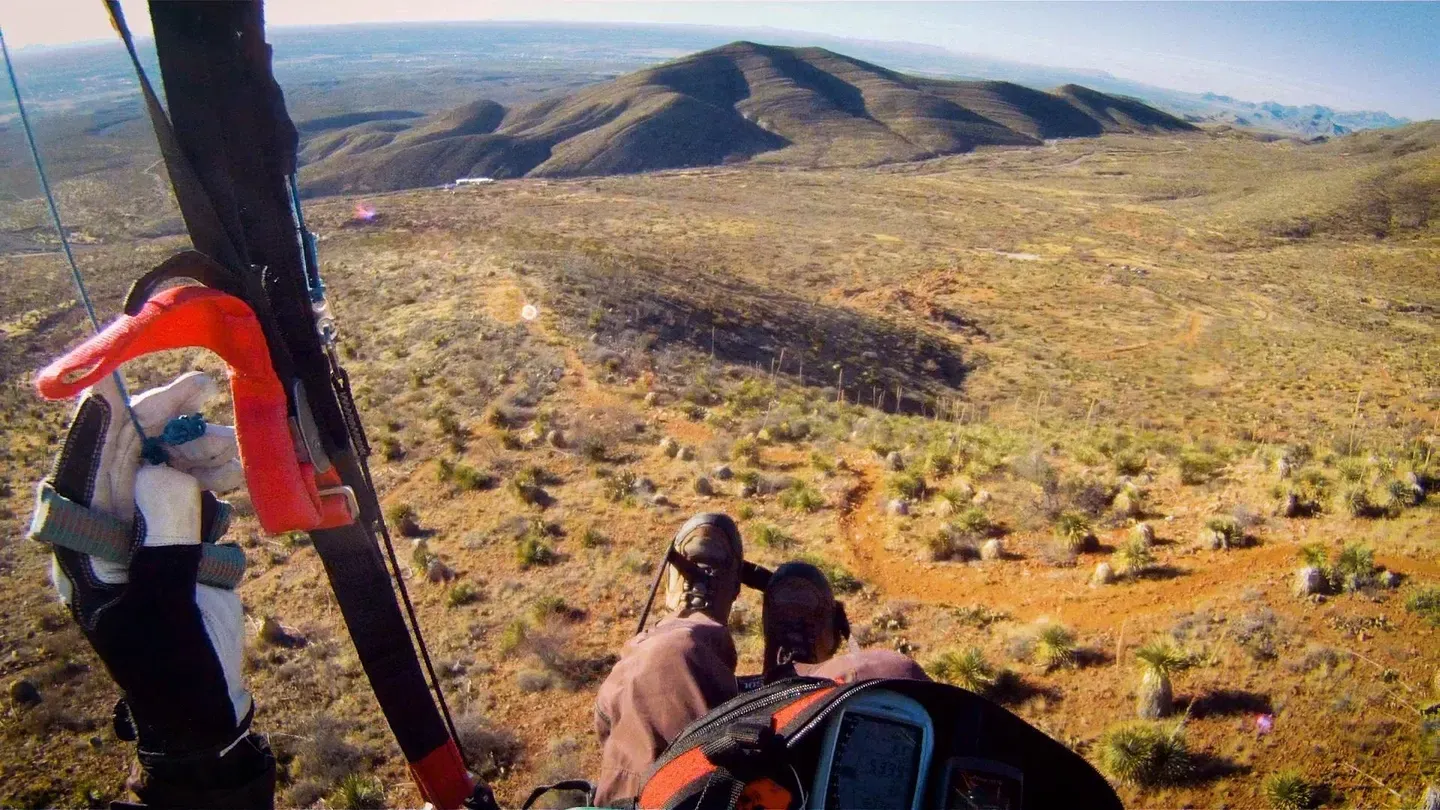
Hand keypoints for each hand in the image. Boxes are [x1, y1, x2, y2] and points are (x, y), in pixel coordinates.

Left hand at [43, 371, 273, 805]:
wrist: (202, 711)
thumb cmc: (174, 667)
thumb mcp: (164, 605)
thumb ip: (161, 536)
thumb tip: (163, 470)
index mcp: (81, 551)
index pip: (80, 471)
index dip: (101, 421)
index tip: (124, 381)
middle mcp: (103, 536)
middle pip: (123, 458)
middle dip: (162, 424)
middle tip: (204, 388)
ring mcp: (139, 539)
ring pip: (161, 471)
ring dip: (199, 453)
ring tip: (238, 452)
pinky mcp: (173, 545)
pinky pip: (188, 495)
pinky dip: (213, 481)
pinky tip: (237, 483)